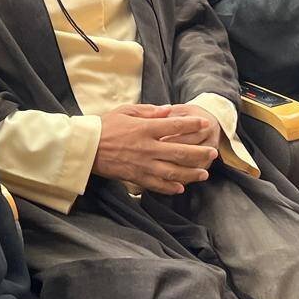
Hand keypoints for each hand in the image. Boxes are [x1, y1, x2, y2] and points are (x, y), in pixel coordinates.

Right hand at [93, 104, 217, 194]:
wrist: (86, 148)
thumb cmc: (104, 126)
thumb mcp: (125, 111)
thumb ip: (148, 111)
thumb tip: (168, 110)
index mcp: (145, 128)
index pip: (175, 126)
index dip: (192, 124)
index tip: (205, 123)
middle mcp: (147, 148)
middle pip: (180, 152)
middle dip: (200, 153)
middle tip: (213, 153)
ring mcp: (143, 165)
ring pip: (173, 172)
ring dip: (191, 173)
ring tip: (204, 174)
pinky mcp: (136, 177)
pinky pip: (157, 185)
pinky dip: (171, 187)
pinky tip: (181, 187)